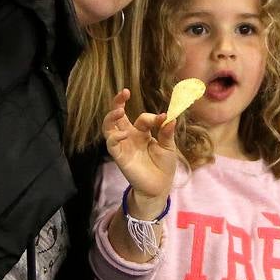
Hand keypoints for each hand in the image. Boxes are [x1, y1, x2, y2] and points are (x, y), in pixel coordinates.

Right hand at [102, 89, 176, 215]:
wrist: (160, 187)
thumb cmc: (164, 166)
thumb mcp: (168, 146)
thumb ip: (166, 132)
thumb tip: (170, 117)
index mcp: (141, 133)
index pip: (142, 118)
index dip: (153, 117)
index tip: (164, 118)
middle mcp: (130, 136)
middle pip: (117, 116)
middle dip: (118, 102)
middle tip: (124, 92)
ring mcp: (123, 145)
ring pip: (109, 127)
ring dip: (111, 116)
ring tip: (118, 109)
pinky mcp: (119, 156)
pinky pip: (111, 144)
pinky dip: (115, 137)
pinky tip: (123, 134)